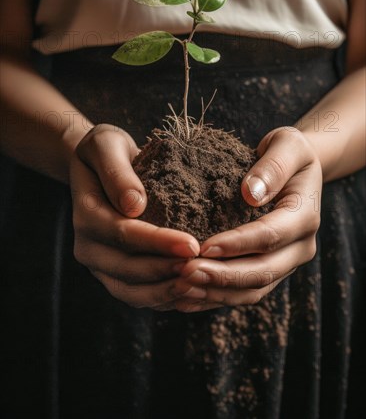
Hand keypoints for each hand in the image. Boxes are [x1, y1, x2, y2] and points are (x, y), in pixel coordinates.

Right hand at [70, 124, 199, 309]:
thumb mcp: (106, 145)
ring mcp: (100, 265)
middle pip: (128, 269)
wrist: (98, 167)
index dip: (158, 242)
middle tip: (203, 270)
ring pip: (132, 291)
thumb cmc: (106, 151)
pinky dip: (163, 299)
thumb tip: (134, 205)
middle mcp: (88, 247)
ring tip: (200, 287)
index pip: (123, 234)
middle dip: (167, 272)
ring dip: (166, 292)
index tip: (192, 244)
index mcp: (86, 215)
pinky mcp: (113, 275)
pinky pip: (138, 296)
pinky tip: (192, 293)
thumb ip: (117, 172)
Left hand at [174, 127, 320, 311]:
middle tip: (184, 273)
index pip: (270, 236)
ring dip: (216, 293)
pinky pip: (244, 292)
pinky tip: (186, 298)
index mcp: (305, 216)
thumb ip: (274, 166)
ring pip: (252, 290)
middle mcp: (299, 247)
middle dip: (222, 277)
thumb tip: (251, 193)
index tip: (204, 246)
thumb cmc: (287, 152)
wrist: (296, 169)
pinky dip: (216, 298)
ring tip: (179, 288)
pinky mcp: (270, 270)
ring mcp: (285, 263)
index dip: (238, 244)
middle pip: (262, 272)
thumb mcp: (286, 144)